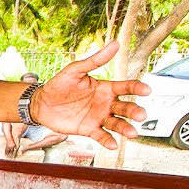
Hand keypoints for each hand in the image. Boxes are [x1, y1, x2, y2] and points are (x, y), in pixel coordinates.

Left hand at [33, 41, 149, 149]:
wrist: (42, 103)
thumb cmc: (59, 84)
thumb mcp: (76, 70)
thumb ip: (95, 60)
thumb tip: (115, 44)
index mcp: (106, 88)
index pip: (126, 87)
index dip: (137, 88)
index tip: (146, 90)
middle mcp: (106, 103)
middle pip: (125, 107)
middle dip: (134, 111)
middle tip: (141, 115)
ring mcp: (98, 117)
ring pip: (116, 123)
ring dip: (125, 128)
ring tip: (132, 133)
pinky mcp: (89, 129)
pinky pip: (101, 135)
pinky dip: (107, 140)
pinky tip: (113, 144)